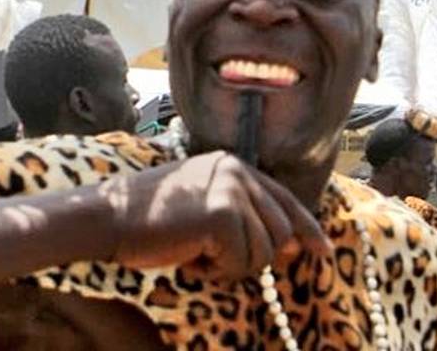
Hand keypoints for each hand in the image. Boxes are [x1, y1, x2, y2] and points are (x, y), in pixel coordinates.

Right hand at [103, 151, 330, 282]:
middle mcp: (237, 171)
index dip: (306, 228)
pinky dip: (216, 271)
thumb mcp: (203, 206)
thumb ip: (244, 217)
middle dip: (255, 257)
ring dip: (232, 265)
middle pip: (281, 231)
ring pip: (263, 252)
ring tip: (196, 252)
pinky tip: (190, 256)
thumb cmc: (153, 218)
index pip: (283, 198)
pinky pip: (241, 263)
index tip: (323, 250)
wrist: (114, 217)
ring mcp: (230, 190)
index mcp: (232, 164)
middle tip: (214, 258)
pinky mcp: (222, 215)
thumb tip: (290, 246)